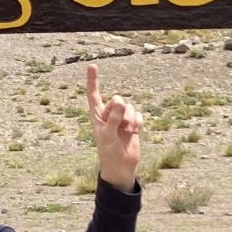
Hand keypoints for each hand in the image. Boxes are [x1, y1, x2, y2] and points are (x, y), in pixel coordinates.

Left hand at [86, 64, 142, 190]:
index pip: (93, 94)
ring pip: (130, 107)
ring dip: (131, 119)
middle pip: (118, 99)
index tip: (93, 65)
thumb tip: (121, 102)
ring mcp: (121, 118)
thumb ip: (114, 118)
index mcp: (97, 115)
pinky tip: (135, 132)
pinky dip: (139, 122)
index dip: (93, 80)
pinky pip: (139, 114)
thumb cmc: (108, 152)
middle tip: (122, 126)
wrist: (121, 166)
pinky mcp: (132, 123)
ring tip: (128, 132)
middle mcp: (108, 114)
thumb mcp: (108, 135)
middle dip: (122, 111)